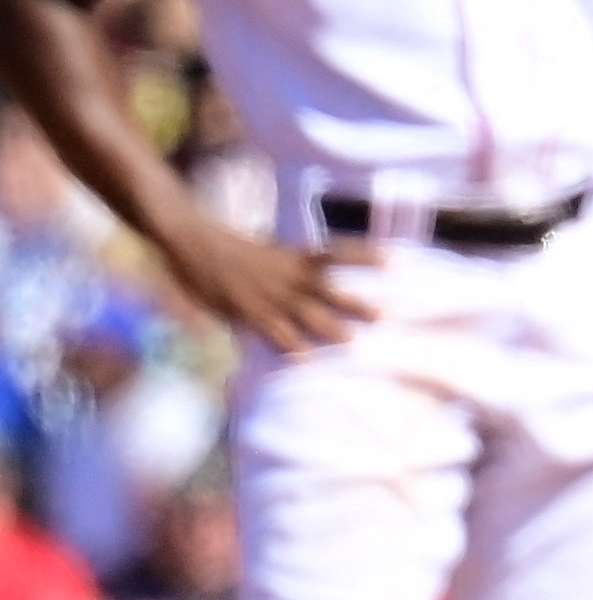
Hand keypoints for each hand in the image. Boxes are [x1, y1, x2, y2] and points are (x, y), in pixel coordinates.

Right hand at [168, 219, 370, 356]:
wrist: (193, 240)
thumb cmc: (226, 247)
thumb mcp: (264, 253)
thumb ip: (286, 267)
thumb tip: (313, 270)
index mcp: (293, 256)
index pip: (337, 252)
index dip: (364, 254)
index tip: (393, 259)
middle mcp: (287, 274)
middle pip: (330, 289)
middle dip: (356, 303)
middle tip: (384, 316)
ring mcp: (269, 293)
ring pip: (307, 313)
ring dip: (331, 328)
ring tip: (354, 342)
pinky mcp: (248, 309)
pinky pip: (274, 330)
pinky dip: (290, 344)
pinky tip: (305, 359)